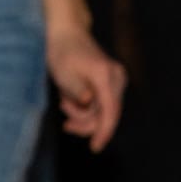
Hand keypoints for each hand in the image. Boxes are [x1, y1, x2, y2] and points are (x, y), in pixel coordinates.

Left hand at [48, 24, 125, 150]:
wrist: (67, 33)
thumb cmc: (63, 53)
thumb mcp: (63, 74)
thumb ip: (77, 91)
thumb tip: (89, 103)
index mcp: (106, 75)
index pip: (110, 111)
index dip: (103, 132)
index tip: (95, 148)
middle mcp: (117, 78)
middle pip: (107, 115)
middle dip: (85, 122)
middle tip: (66, 124)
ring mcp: (117, 80)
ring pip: (103, 112)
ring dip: (83, 115)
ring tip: (64, 103)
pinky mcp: (112, 82)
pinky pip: (102, 105)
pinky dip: (86, 108)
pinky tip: (71, 100)